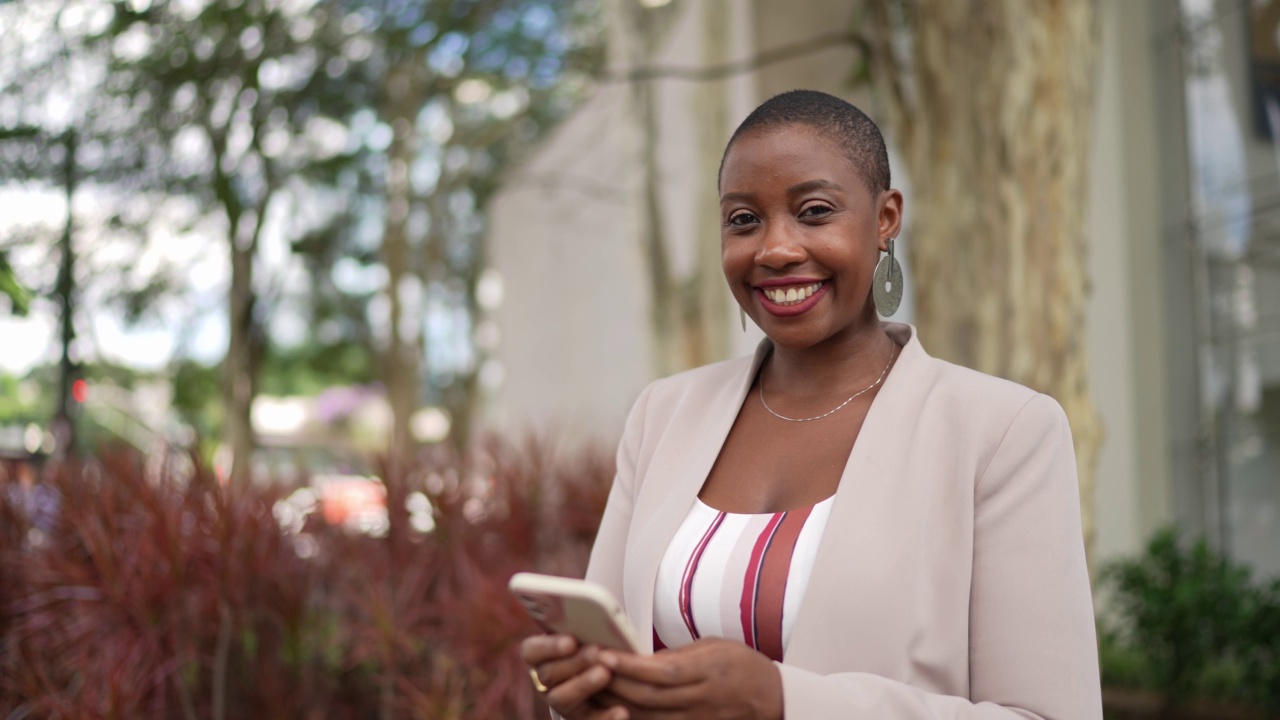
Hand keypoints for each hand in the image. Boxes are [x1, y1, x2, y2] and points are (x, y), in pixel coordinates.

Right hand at [520, 633, 626, 719]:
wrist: (613, 676)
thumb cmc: (595, 644)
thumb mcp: (587, 633)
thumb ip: (583, 626)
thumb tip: (594, 613)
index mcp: (541, 656)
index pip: (530, 651)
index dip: (548, 646)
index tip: (571, 641)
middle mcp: (545, 681)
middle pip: (547, 674)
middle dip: (573, 662)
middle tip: (596, 652)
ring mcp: (561, 702)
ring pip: (560, 698)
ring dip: (583, 685)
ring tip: (605, 674)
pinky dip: (605, 717)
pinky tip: (622, 711)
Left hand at [598, 638, 782, 719]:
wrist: (771, 698)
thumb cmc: (741, 665)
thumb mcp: (712, 647)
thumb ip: (677, 655)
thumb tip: (639, 659)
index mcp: (708, 672)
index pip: (661, 672)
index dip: (630, 666)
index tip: (604, 654)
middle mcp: (702, 700)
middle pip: (649, 698)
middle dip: (614, 684)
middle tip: (587, 668)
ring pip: (648, 717)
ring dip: (616, 702)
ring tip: (591, 686)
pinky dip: (632, 718)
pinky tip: (613, 708)